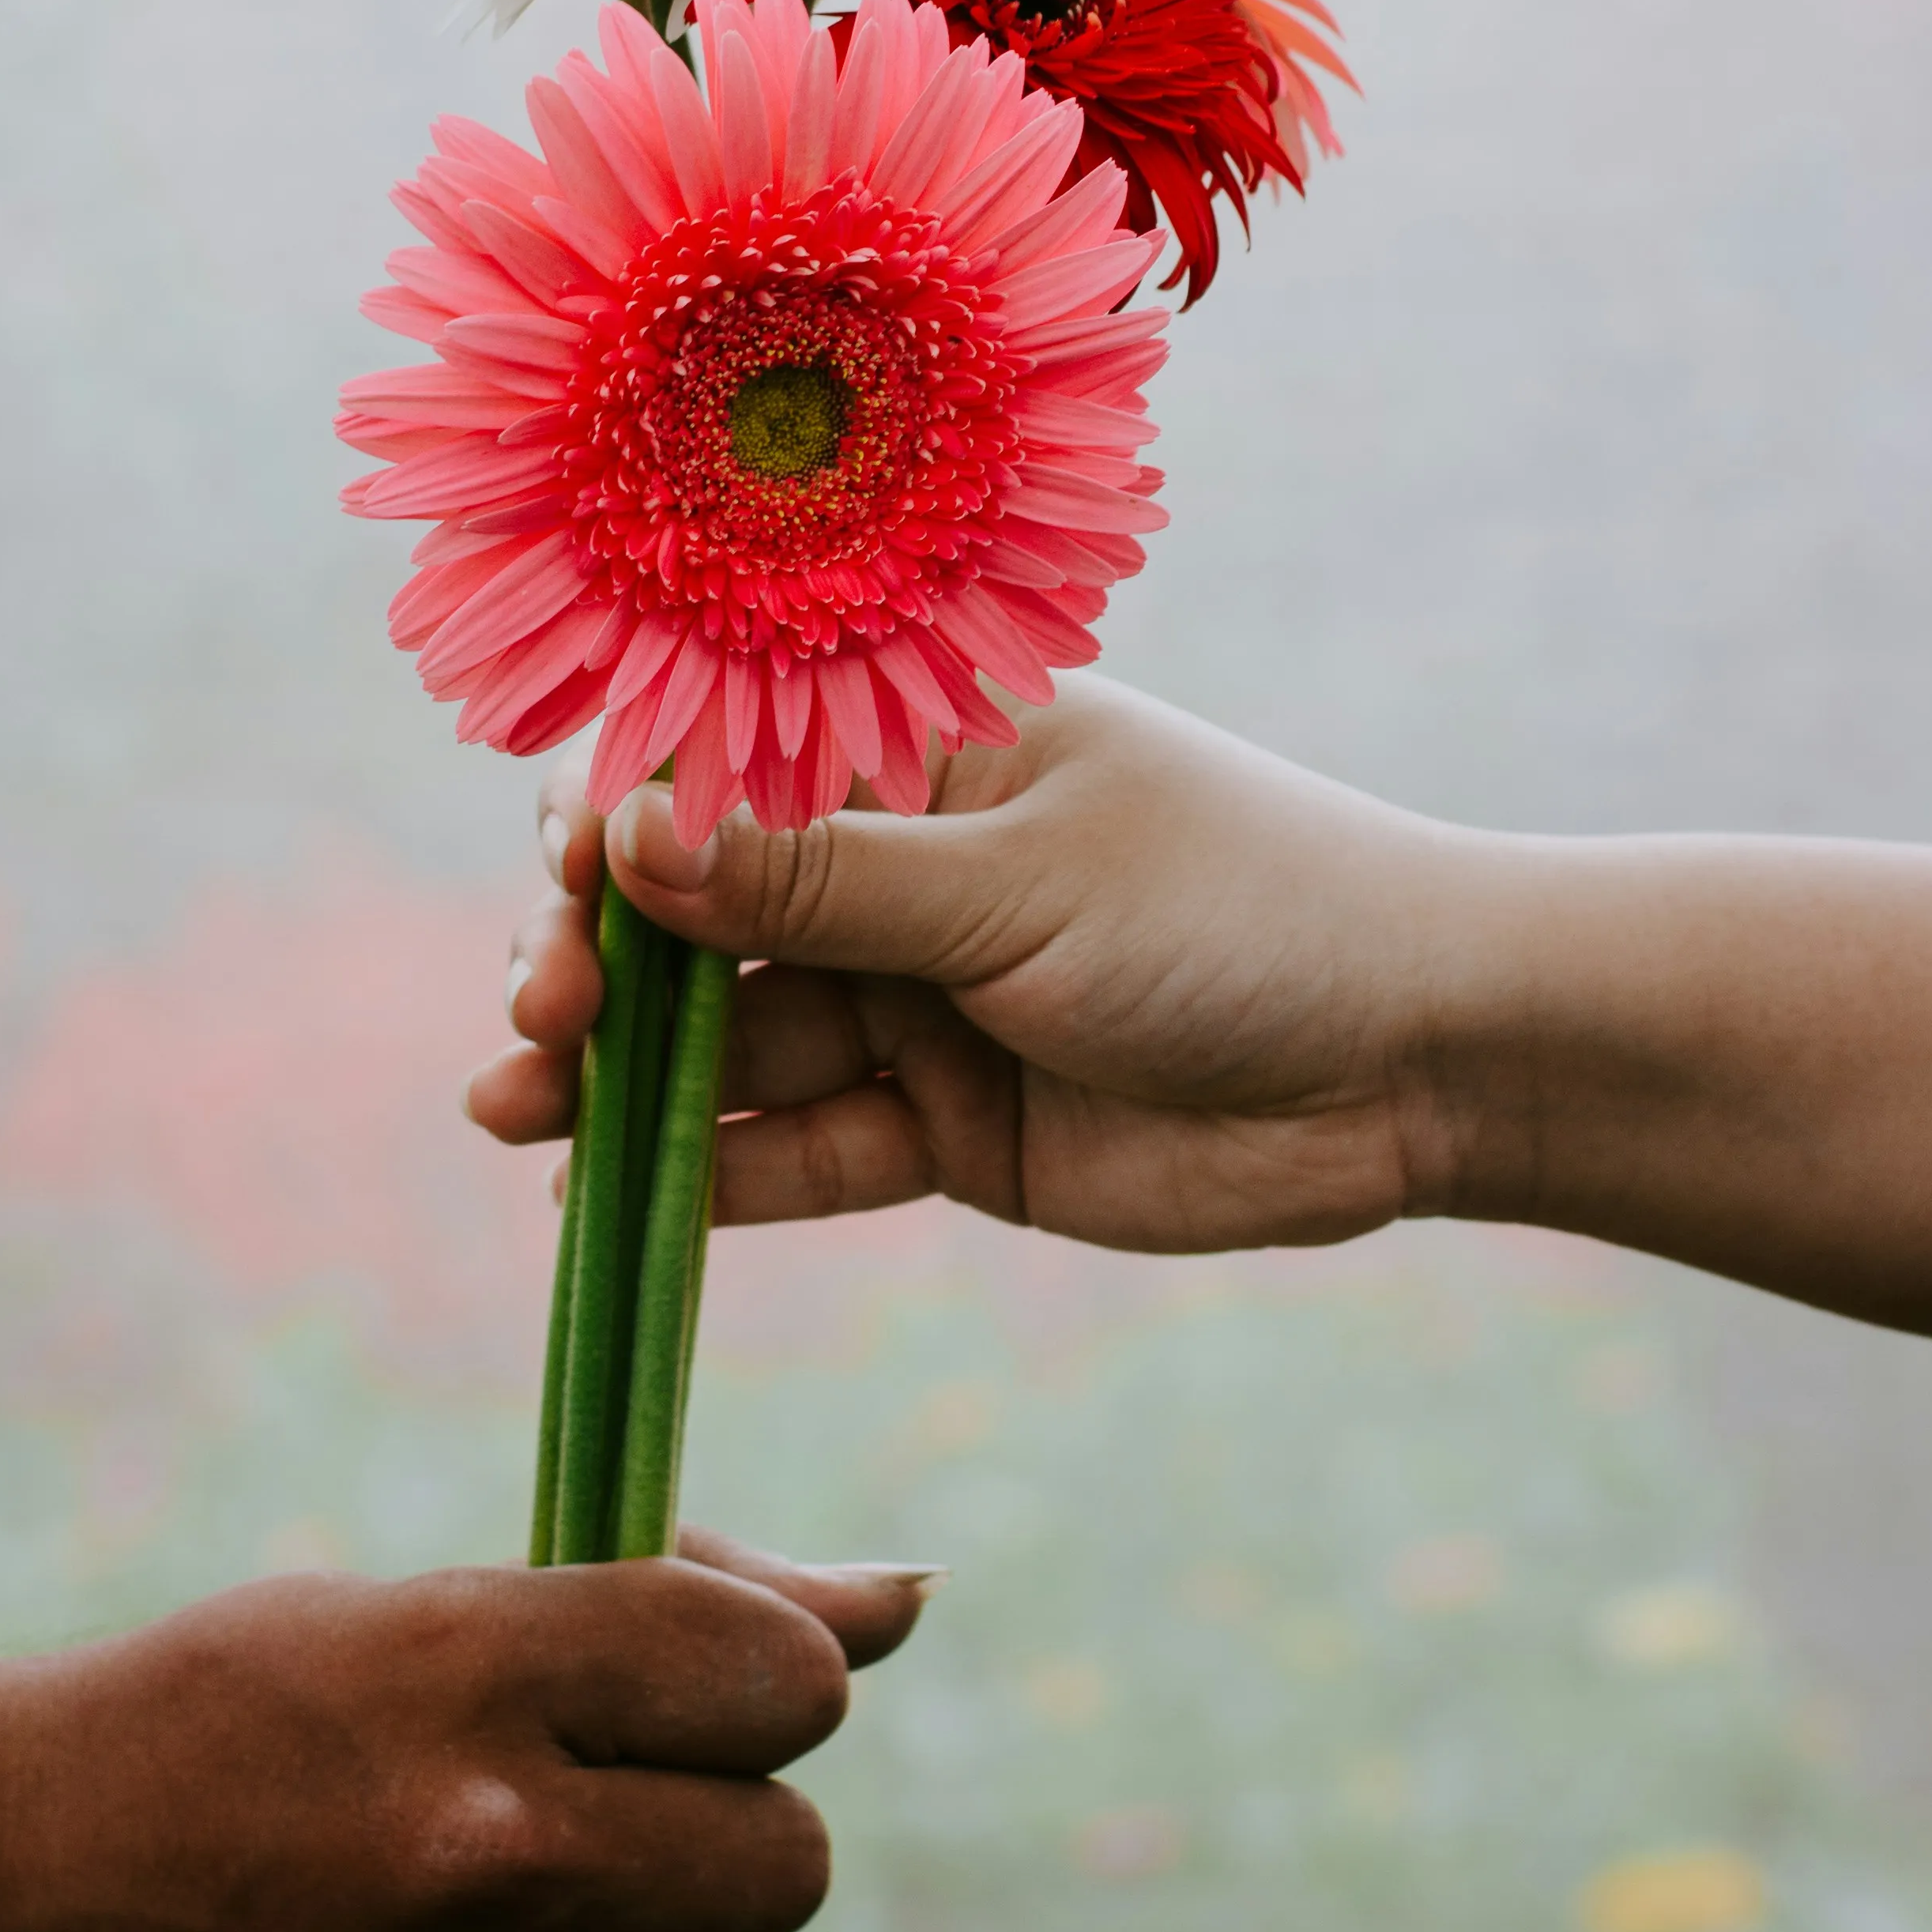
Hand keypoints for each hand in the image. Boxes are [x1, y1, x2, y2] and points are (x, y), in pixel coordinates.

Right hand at [472, 681, 1468, 1252]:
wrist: (1420, 1065)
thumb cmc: (1240, 915)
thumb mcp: (1017, 886)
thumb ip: (820, 886)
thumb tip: (627, 836)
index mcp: (923, 743)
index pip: (722, 754)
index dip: (618, 809)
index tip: (567, 877)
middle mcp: (901, 862)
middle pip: (697, 903)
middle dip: (597, 951)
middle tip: (540, 1014)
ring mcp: (916, 996)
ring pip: (725, 1033)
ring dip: (614, 1067)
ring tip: (511, 1103)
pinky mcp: (943, 1126)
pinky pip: (796, 1145)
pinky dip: (701, 1169)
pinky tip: (599, 1187)